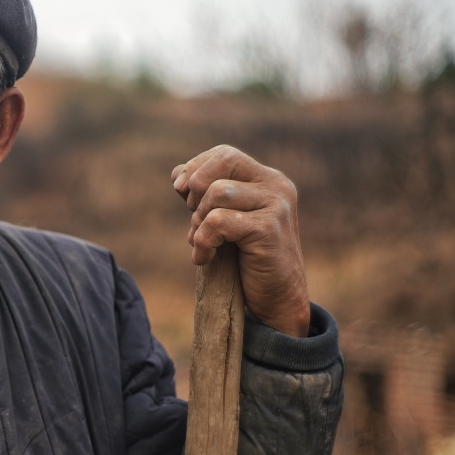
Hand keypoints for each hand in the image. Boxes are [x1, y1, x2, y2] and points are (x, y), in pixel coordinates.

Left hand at [171, 145, 310, 337]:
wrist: (276, 300)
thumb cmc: (246, 262)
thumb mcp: (224, 222)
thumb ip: (205, 197)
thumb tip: (177, 175)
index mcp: (267, 179)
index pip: (224, 154)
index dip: (196, 169)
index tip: (182, 193)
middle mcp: (277, 185)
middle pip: (223, 161)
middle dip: (197, 189)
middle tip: (195, 220)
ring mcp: (276, 205)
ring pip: (217, 192)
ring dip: (198, 221)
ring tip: (202, 243)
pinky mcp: (270, 228)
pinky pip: (218, 222)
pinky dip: (202, 241)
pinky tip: (204, 258)